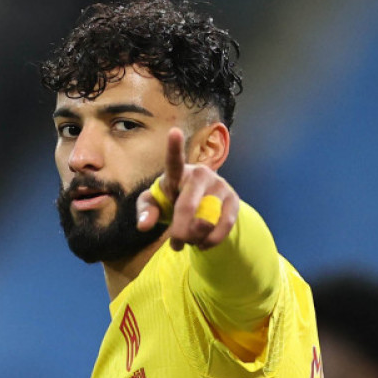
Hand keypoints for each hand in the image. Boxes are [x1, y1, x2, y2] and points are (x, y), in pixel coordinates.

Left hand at [137, 128, 240, 250]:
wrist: (201, 204)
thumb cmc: (171, 199)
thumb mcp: (154, 204)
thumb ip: (146, 211)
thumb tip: (144, 226)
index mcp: (178, 172)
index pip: (174, 160)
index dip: (174, 148)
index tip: (173, 132)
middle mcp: (201, 174)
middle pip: (187, 206)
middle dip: (179, 231)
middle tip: (175, 245)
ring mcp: (220, 185)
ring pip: (206, 219)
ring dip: (195, 237)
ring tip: (190, 240)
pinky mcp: (233, 200)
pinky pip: (224, 226)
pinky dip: (211, 240)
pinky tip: (203, 243)